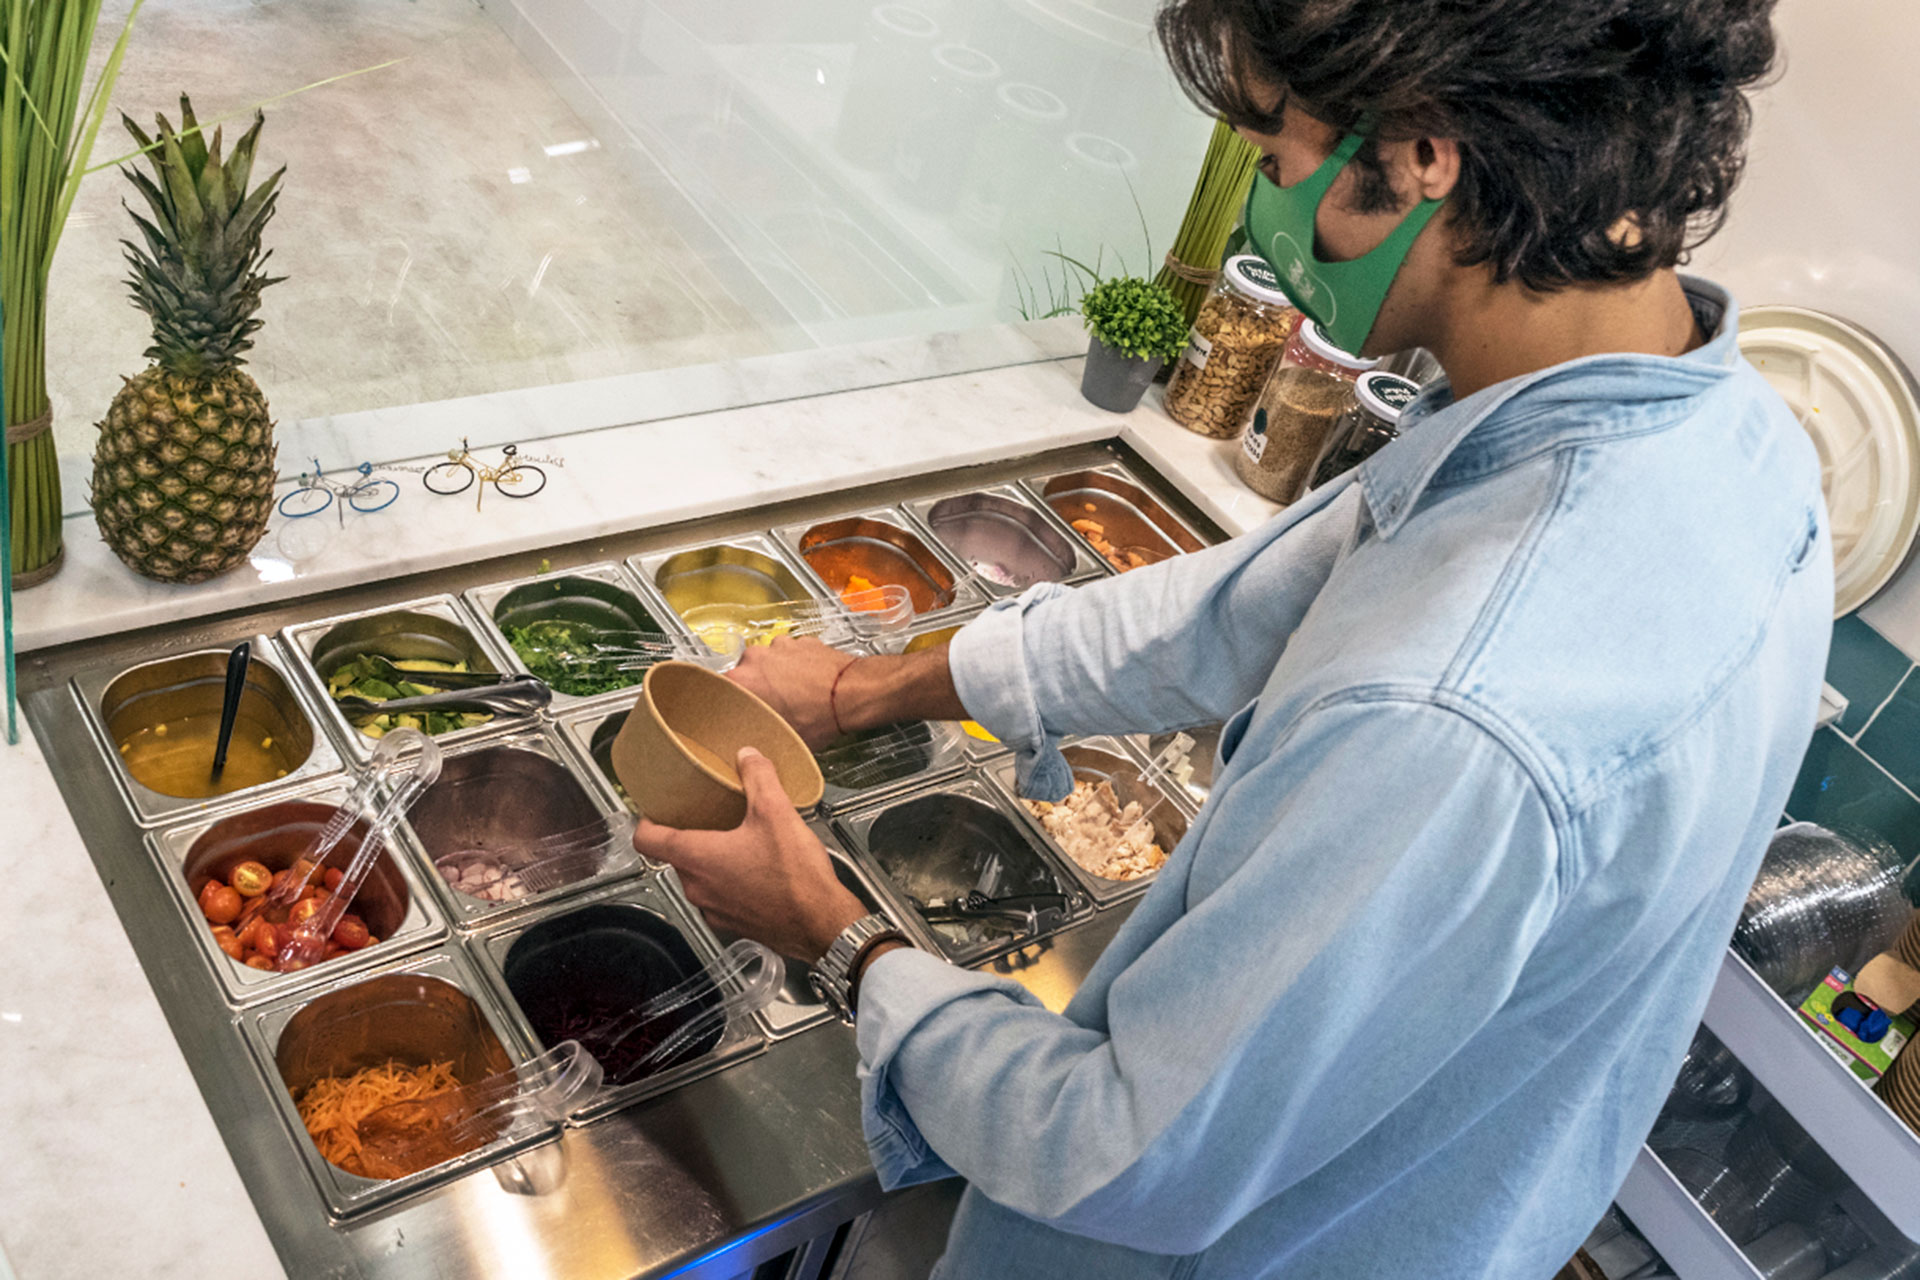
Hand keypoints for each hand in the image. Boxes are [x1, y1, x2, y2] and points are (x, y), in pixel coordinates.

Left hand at [633, 746, 868, 962]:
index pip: (647, 840)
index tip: (655, 810)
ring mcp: (714, 910)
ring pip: (699, 878)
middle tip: (709, 816)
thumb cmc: (795, 877)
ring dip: (712, 860)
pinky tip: (757, 871)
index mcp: (697, 858)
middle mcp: (698, 888)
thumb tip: (747, 757)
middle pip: (676, 856)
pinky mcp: (734, 925)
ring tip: (739, 842)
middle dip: (690, 835)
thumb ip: (758, 778)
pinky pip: (720, 898)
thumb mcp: (777, 812)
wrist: (822, 924)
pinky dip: (730, 883)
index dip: (646, 821)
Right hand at [727, 636, 858, 749]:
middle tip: (770, 706)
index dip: (729, 702)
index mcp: (741, 681)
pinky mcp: (800, 641)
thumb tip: (750, 745)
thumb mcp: (779, 736)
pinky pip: (790, 655)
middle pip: (745, 674)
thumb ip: (756, 732)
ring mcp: (779, 646)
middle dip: (756, 689)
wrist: (853, 693)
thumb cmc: (820, 716)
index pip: (721, 690)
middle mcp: (755, 658)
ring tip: (794, 696)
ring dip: (777, 676)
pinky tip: (809, 684)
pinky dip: (796, 667)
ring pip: (769, 663)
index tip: (734, 709)